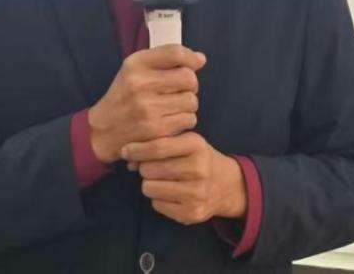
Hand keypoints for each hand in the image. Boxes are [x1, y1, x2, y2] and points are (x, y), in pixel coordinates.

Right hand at [88, 45, 205, 163]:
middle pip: (188, 78)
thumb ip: (166, 59)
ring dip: (188, 104)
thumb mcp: (136, 69)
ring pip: (191, 101)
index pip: (174, 53)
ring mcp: (148, 108)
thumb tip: (201, 59)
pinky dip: (185, 120)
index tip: (195, 63)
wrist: (104, 129)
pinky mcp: (156, 130)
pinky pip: (188, 120)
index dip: (190, 58)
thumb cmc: (125, 95)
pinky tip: (171, 120)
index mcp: (135, 64)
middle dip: (190, 85)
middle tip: (180, 90)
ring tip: (173, 106)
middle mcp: (140, 84)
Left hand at [122, 132, 246, 224]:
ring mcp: (196, 193)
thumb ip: (159, 143)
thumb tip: (129, 157)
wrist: (227, 185)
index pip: (158, 147)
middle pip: (149, 169)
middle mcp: (198, 169)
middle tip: (152, 168)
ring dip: (149, 184)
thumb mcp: (186, 142)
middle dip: (144, 168)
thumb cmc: (199, 158)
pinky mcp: (191, 213)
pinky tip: (171, 194)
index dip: (137, 149)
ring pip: (149, 188)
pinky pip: (157, 205)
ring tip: (161, 181)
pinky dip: (158, 199)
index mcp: (195, 145)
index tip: (126, 151)